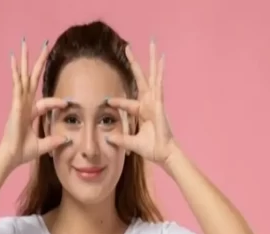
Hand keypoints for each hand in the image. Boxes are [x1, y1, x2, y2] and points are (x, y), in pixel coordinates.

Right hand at [0, 39, 70, 168]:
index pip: (46, 102)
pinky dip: (15, 72)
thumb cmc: (23, 151)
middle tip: (43, 45)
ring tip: (25, 43)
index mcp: (30, 113)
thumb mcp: (43, 145)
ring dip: (24, 60)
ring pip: (23, 77)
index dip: (57, 102)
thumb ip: (54, 140)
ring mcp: (18, 103)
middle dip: (37, 62)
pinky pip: (17, 85)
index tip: (68, 103)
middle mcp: (24, 104)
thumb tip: (67, 139)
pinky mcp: (15, 104)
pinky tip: (14, 60)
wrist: (12, 156)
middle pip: (31, 79)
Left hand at [105, 41, 176, 164]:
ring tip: (152, 43)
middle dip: (134, 63)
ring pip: (152, 76)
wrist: (163, 154)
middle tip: (128, 47)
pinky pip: (159, 84)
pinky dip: (160, 72)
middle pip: (141, 79)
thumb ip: (119, 139)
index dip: (116, 102)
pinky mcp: (160, 103)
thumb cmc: (151, 148)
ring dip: (151, 60)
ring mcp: (155, 101)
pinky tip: (161, 59)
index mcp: (142, 112)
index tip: (106, 101)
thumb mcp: (130, 142)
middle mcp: (149, 103)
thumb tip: (107, 138)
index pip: (126, 103)